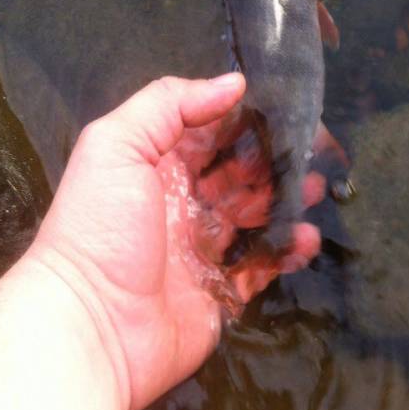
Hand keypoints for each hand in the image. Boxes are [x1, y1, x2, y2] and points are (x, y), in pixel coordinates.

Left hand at [28, 74, 321, 409]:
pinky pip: (262, 265)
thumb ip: (169, 104)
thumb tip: (234, 83)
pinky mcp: (221, 291)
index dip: (242, 120)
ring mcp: (203, 250)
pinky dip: (287, 250)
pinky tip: (306, 237)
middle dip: (272, 159)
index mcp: (156, 169)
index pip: (207, 134)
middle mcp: (181, 204)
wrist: (92, 326)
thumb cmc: (103, 226)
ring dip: (286, 199)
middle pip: (237, 174)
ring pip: (255, 216)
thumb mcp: (117, 145)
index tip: (283, 108)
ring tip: (315, 187)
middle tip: (310, 149)